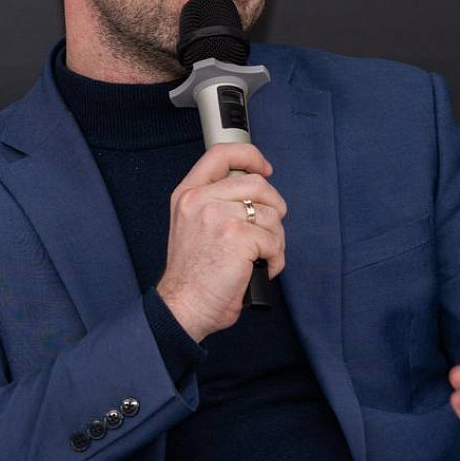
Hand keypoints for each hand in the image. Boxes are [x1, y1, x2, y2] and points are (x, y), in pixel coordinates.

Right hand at [156, 142, 285, 340]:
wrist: (184, 306)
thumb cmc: (193, 274)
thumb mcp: (191, 225)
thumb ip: (215, 202)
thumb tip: (255, 193)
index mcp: (187, 194)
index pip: (221, 153)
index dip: (250, 156)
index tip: (265, 168)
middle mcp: (200, 200)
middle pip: (257, 183)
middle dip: (274, 207)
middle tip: (268, 230)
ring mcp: (218, 216)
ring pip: (270, 214)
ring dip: (274, 239)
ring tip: (259, 257)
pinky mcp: (237, 237)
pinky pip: (275, 240)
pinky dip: (275, 259)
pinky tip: (260, 270)